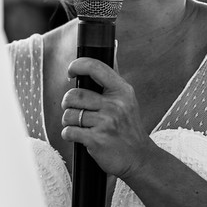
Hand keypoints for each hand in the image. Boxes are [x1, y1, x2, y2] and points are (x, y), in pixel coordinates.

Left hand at [60, 57, 153, 180]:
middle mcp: (115, 105)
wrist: (139, 159)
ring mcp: (106, 123)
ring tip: (77, 124)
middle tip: (73, 108)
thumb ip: (114, 78)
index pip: (96, 67)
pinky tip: (79, 137)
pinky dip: (69, 135)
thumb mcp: (127, 100)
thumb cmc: (128, 128)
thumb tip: (114, 47)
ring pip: (69, 114)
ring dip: (68, 120)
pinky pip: (69, 132)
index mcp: (122, 91)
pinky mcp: (96, 140)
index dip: (78, 65)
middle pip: (75, 95)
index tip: (71, 72)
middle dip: (68, 102)